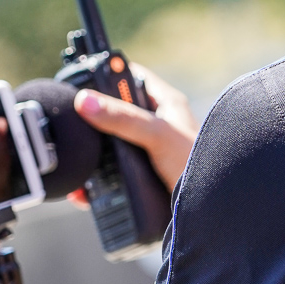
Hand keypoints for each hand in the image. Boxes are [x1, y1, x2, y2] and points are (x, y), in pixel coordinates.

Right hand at [71, 66, 198, 197]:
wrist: (212, 208)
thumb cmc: (202, 164)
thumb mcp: (158, 135)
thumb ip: (123, 119)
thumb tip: (86, 102)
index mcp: (167, 104)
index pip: (132, 77)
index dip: (108, 75)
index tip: (82, 78)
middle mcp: (159, 124)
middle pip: (118, 112)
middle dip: (95, 120)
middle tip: (73, 124)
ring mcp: (152, 151)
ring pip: (114, 144)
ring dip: (95, 154)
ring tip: (77, 158)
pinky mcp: (147, 176)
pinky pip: (116, 172)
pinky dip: (100, 180)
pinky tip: (87, 189)